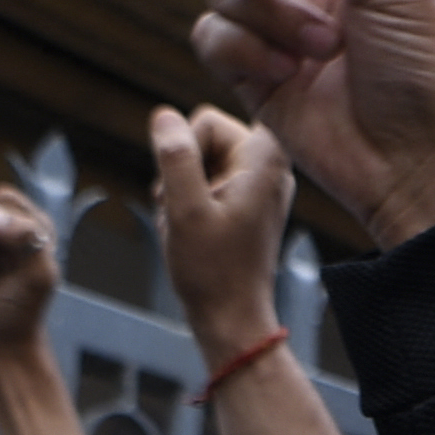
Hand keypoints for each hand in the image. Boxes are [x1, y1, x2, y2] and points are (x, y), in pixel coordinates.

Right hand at [151, 105, 297, 358]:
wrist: (232, 318)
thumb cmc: (213, 272)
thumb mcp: (184, 208)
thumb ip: (174, 156)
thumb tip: (164, 115)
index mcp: (265, 159)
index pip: (205, 119)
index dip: (184, 151)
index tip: (191, 192)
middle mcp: (270, 166)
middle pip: (201, 140)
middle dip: (181, 173)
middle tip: (184, 213)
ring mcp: (261, 185)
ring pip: (199, 164)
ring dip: (182, 192)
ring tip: (189, 228)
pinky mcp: (250, 203)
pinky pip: (207, 185)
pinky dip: (192, 206)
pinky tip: (193, 234)